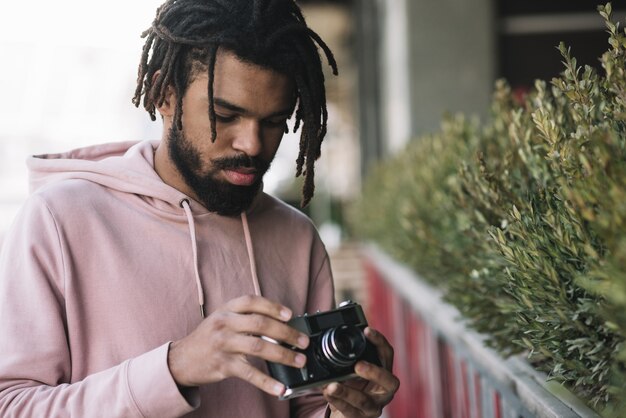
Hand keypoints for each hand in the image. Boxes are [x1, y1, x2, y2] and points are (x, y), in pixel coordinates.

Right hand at [167, 295, 309, 395]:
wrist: (181, 360)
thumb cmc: (208, 337)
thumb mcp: (222, 319)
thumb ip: (245, 317)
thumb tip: (279, 322)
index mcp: (227, 310)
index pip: (252, 302)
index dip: (273, 306)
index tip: (290, 314)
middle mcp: (225, 324)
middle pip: (261, 325)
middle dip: (286, 333)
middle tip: (303, 341)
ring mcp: (224, 345)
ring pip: (259, 347)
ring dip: (283, 355)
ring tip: (299, 361)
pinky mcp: (223, 365)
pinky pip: (250, 374)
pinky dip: (267, 382)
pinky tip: (280, 387)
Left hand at [323, 327, 398, 417]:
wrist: (347, 413)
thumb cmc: (352, 386)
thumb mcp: (353, 369)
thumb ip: (350, 355)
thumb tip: (335, 330)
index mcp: (384, 373)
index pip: (387, 354)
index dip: (379, 341)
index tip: (366, 330)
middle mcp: (384, 390)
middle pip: (389, 381)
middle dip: (374, 372)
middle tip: (358, 365)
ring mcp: (374, 406)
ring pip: (364, 400)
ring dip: (347, 392)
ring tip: (332, 385)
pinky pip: (349, 411)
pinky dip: (336, 400)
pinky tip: (327, 392)